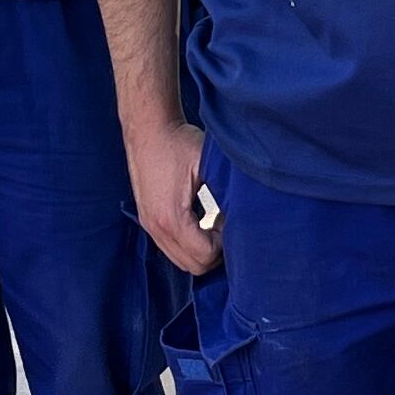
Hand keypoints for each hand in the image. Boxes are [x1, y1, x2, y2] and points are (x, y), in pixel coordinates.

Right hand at [126, 114, 217, 274]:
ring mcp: (149, 225)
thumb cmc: (178, 142)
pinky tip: (200, 221)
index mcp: (172, 217)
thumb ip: (226, 191)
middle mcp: (156, 227)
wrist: (147, 128)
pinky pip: (170, 247)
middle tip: (225, 226)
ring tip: (213, 224)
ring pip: (180, 260)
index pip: (204, 256)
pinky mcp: (147, 220)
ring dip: (200, 249)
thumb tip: (247, 211)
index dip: (224, 245)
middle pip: (192, 266)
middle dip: (214, 252)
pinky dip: (188, 243)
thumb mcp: (208, 164)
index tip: (230, 221)